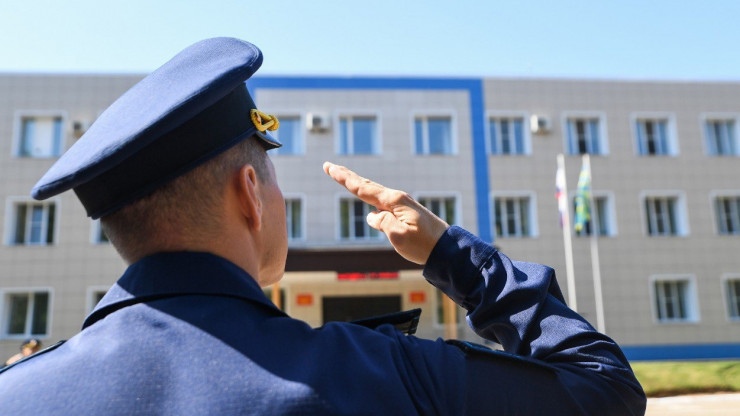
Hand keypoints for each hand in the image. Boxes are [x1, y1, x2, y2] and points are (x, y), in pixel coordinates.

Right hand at [323, 162, 448, 264]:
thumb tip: (373, 216)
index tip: (328, 167)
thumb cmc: (424, 245)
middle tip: (329, 166)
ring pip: (375, 193)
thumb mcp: (399, 236)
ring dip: (359, 185)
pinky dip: (371, 197)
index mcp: (394, 202)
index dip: (344, 178)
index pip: (363, 188)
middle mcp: (397, 199)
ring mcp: (402, 205)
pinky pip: (382, 202)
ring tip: (344, 177)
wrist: (447, 249)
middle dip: (347, 176)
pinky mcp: (406, 213)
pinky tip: (368, 202)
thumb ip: (382, 223)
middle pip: (367, 185)